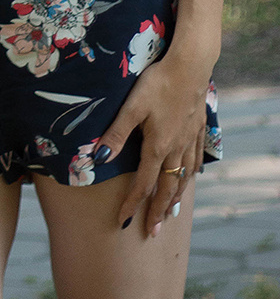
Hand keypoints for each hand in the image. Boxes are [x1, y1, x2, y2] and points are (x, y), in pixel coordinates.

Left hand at [97, 50, 211, 235]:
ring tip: (171, 212)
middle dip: (158, 211)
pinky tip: (190, 176)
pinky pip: (196, 160)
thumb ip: (117, 132)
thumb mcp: (132, 106)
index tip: (124, 221)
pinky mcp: (198, 129)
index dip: (133, 204)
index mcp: (158, 146)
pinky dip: (191, 174)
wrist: (190, 67)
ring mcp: (190, 140)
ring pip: (184, 177)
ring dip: (176, 197)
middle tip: (153, 232)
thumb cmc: (157, 84)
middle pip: (167, 188)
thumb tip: (100, 157)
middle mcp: (176, 149)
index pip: (143, 184)